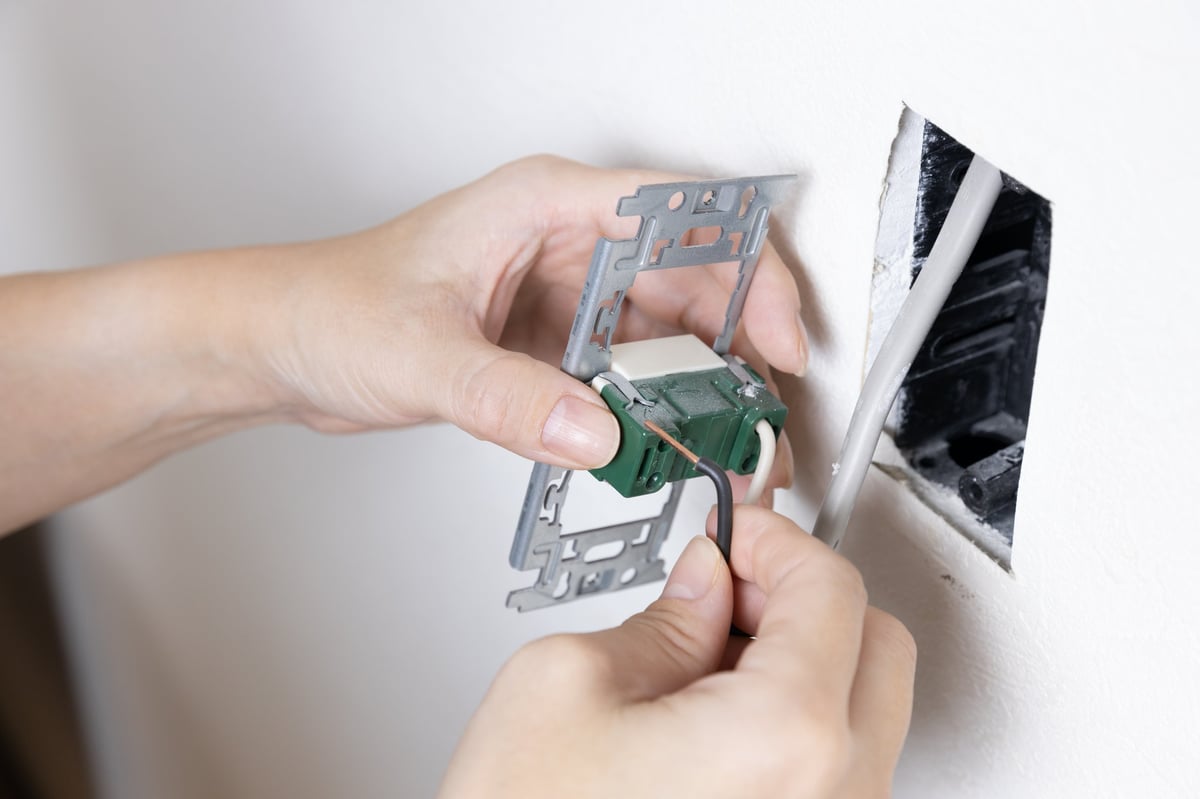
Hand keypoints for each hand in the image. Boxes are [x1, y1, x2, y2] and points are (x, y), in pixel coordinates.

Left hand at [0, 155, 803, 531]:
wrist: (285, 347)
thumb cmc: (331, 307)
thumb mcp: (422, 353)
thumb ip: (509, 397)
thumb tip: (596, 433)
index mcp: (547, 205)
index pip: (683, 214)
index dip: (748, 269)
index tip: (777, 334)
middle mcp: (567, 244)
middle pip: (693, 280)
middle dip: (739, 346)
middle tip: (758, 414)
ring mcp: (565, 295)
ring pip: (668, 332)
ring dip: (701, 387)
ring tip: (723, 442)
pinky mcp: (553, 344)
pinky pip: (629, 373)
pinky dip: (655, 409)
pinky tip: (663, 445)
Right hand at [439, 506, 915, 797]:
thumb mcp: (568, 684)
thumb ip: (662, 617)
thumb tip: (705, 584)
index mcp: (782, 738)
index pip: (831, 591)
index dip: (775, 541)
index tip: (736, 534)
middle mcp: (832, 798)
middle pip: (877, 645)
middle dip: (802, 594)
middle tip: (730, 583)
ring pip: (865, 709)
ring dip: (802, 657)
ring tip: (711, 653)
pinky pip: (838, 768)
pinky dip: (796, 719)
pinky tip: (719, 713)